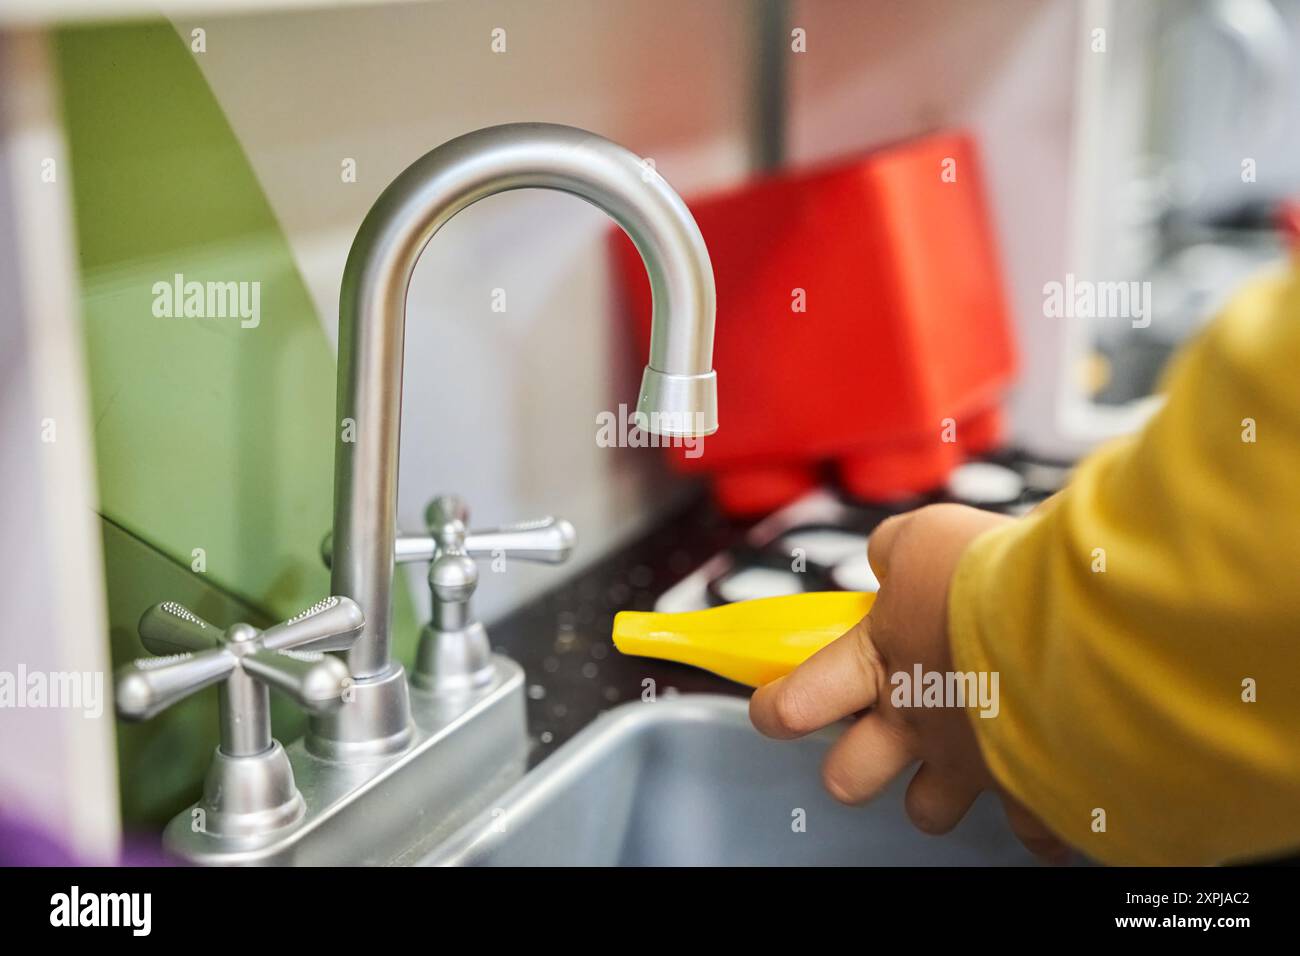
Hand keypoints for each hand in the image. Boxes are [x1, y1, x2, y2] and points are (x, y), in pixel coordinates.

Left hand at [749, 503, 1070, 862]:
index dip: (775, 712)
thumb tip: (885, 558)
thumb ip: (896, 551)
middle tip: (875, 738)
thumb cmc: (994, 577)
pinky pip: (1032, 830)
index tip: (773, 710)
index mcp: (877, 663)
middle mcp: (914, 724)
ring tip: (960, 760)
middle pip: (847, 780)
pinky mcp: (1031, 787)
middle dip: (852, 768)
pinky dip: (1039, 816)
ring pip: (927, 811)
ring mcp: (969, 764)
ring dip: (936, 793)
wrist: (1080, 627)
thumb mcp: (928, 536)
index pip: (795, 704)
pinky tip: (1050, 791)